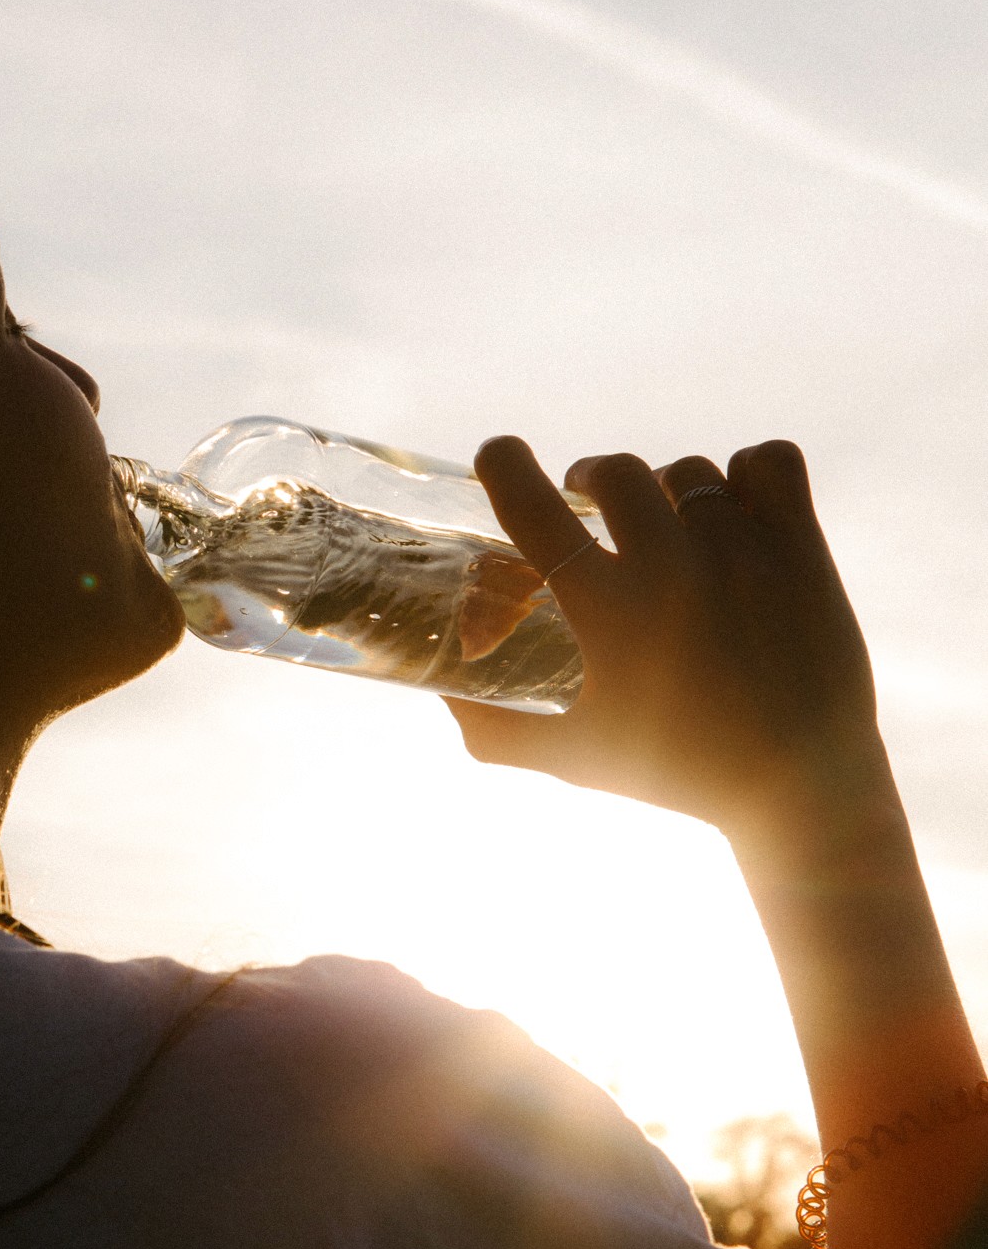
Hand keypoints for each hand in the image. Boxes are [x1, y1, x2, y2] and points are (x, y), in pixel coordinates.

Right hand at [444, 437, 897, 842]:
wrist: (803, 791)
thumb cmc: (679, 775)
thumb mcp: (573, 756)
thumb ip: (495, 730)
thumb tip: (445, 695)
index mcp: (609, 610)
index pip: (532, 505)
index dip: (502, 464)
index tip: (499, 457)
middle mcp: (673, 566)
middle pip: (613, 471)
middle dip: (590, 478)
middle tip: (588, 501)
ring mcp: (743, 551)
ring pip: (688, 470)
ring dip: (665, 489)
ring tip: (666, 521)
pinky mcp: (802, 548)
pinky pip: (768, 462)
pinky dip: (746, 474)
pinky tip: (732, 508)